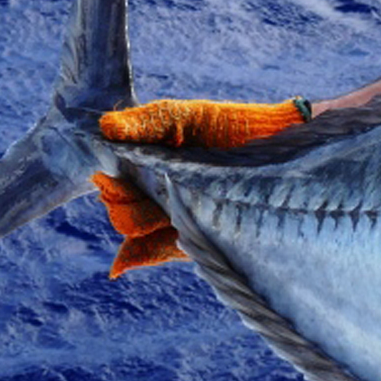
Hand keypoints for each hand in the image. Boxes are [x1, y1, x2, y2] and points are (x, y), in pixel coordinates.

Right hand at [89, 97, 311, 276]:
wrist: (276, 140)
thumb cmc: (228, 124)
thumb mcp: (184, 117)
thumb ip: (146, 122)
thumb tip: (104, 127)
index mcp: (149, 166)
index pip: (114, 184)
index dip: (110, 184)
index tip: (110, 176)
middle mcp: (157, 194)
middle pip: (121, 212)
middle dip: (122, 203)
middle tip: (139, 190)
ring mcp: (174, 217)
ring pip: (135, 233)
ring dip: (137, 222)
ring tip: (157, 209)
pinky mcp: (194, 237)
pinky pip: (155, 251)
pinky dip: (137, 255)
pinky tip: (122, 263)